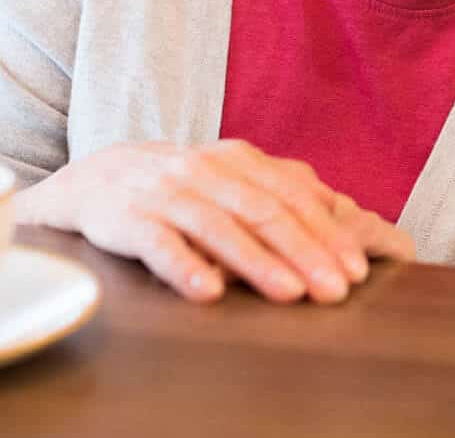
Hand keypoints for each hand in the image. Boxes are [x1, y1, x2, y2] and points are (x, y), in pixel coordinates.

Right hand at [16, 139, 415, 303]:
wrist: (95, 180)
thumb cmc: (183, 185)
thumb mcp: (235, 177)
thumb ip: (286, 191)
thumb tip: (352, 215)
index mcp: (241, 160)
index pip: (294, 198)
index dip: (328, 234)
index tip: (358, 271)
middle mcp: (207, 171)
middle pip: (265, 212)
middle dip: (305, 252)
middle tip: (337, 291)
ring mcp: (167, 193)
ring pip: (220, 228)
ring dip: (257, 263)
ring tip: (290, 295)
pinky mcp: (128, 220)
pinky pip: (160, 244)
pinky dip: (185, 267)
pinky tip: (209, 293)